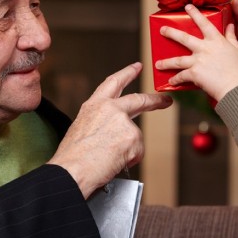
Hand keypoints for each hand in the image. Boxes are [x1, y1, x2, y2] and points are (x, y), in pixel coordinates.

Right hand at [48, 62, 172, 197]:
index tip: (137, 67)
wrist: (72, 170)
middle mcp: (110, 108)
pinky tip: (114, 161)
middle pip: (138, 99)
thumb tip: (113, 131)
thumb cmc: (73, 156)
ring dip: (127, 149)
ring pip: (135, 135)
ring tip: (109, 157)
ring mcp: (122, 121)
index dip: (127, 73)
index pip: (114, 83)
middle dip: (154, 99)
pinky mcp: (133, 136)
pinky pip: (137, 151)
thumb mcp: (82, 128)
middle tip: (164, 99)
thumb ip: (101, 122)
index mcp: (94, 105)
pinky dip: (129, 159)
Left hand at [155, 4, 237, 101]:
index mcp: (216, 40)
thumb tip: (231, 25)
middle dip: (171, 33)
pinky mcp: (194, 73)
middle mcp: (204, 48)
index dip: (195, 14)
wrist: (235, 87)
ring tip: (158, 64)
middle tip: (162, 30)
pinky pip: (181, 76)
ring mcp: (198, 60)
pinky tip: (171, 81)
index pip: (204, 23)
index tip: (187, 7)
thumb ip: (232, 37)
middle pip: (184, 38)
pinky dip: (176, 79)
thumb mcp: (237, 50)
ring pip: (177, 60)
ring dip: (166, 62)